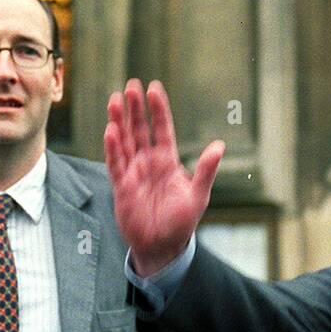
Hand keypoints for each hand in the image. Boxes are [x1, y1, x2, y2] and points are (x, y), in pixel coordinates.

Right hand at [104, 78, 224, 276]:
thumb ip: (205, 170)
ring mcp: (133, 172)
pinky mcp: (121, 187)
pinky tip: (110, 131)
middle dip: (135, 108)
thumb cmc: (181, 222)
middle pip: (140, 130)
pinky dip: (113, 148)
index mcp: (168, 161)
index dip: (158, 109)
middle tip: (130, 85)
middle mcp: (149, 162)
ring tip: (115, 100)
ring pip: (124, 141)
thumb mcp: (198, 195)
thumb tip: (219, 146)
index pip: (162, 129)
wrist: (163, 246)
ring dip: (119, 121)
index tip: (153, 88)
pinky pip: (115, 164)